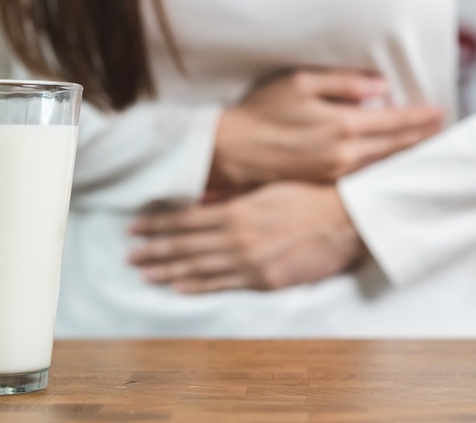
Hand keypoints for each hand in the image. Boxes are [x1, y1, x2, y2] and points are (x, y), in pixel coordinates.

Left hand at [129, 182, 363, 293]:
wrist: (347, 219)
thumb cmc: (309, 196)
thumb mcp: (267, 186)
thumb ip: (230, 193)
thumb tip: (199, 193)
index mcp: (235, 209)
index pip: (185, 219)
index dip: (157, 224)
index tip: (135, 227)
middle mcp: (236, 237)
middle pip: (184, 245)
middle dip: (153, 250)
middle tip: (129, 255)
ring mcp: (248, 261)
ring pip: (198, 267)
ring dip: (167, 271)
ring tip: (144, 274)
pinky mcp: (264, 280)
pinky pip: (223, 285)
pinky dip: (198, 287)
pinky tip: (178, 288)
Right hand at [208, 70, 442, 188]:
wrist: (231, 151)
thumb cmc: (261, 113)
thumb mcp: (300, 83)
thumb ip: (343, 83)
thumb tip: (378, 88)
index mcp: (342, 125)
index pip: (394, 122)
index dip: (420, 117)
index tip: (440, 114)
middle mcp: (344, 154)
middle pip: (394, 148)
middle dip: (420, 141)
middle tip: (441, 136)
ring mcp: (333, 173)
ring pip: (380, 166)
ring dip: (404, 158)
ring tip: (422, 152)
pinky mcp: (322, 184)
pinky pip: (361, 178)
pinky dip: (380, 171)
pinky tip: (387, 169)